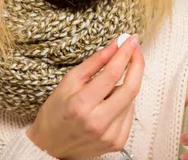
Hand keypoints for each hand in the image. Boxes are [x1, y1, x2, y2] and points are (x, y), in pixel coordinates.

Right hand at [26, 34, 143, 158]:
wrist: (50, 147)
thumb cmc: (56, 113)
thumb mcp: (68, 82)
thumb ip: (93, 63)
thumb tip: (114, 46)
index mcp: (81, 105)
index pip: (111, 74)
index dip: (124, 54)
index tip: (130, 40)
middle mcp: (97, 122)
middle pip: (130, 88)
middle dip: (137, 65)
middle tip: (136, 49)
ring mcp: (109, 135)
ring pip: (131, 100)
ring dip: (126, 85)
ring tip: (107, 87)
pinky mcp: (117, 143)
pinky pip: (129, 114)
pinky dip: (124, 102)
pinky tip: (110, 102)